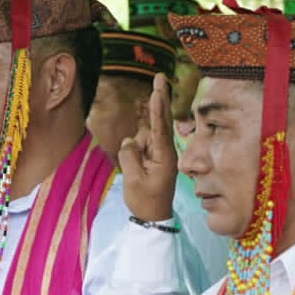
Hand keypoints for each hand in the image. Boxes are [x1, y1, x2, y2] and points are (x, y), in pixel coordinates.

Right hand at [117, 74, 177, 223]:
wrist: (152, 217)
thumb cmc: (145, 200)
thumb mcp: (133, 179)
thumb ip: (130, 155)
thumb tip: (129, 140)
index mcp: (164, 156)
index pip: (160, 127)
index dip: (157, 108)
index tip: (158, 90)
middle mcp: (164, 150)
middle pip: (161, 120)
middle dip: (160, 98)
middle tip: (160, 76)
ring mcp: (158, 152)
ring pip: (143, 135)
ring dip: (137, 143)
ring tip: (138, 170)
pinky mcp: (152, 156)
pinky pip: (141, 143)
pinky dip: (136, 145)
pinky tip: (135, 162)